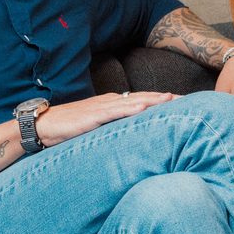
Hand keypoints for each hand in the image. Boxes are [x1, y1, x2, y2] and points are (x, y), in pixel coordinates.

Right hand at [33, 91, 176, 145]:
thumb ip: (115, 127)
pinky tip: (143, 107)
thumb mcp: (98, 127)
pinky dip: (129, 108)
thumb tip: (135, 135)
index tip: (185, 102)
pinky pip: (114, 111)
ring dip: (154, 100)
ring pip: (133, 101)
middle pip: (144, 98)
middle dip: (167, 99)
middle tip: (190, 99)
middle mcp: (111, 102)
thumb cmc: (70, 127)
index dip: (164, 101)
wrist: (43, 126)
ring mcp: (102, 107)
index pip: (144, 100)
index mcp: (113, 104)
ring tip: (173, 99)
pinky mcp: (92, 116)